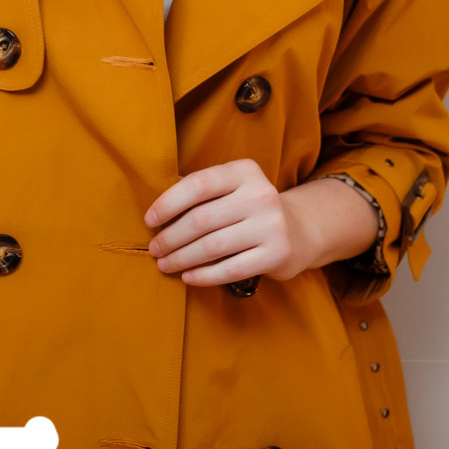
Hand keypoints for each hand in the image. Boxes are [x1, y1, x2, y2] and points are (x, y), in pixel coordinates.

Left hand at [145, 158, 359, 284]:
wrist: (299, 230)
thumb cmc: (249, 209)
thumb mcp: (230, 188)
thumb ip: (198, 190)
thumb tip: (154, 206)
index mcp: (244, 171)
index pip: (198, 185)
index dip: (168, 203)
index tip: (150, 221)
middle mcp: (261, 194)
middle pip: (201, 219)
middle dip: (170, 237)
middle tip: (154, 249)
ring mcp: (272, 225)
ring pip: (212, 247)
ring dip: (181, 258)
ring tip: (164, 264)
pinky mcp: (277, 253)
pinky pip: (230, 269)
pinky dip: (203, 275)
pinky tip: (187, 277)